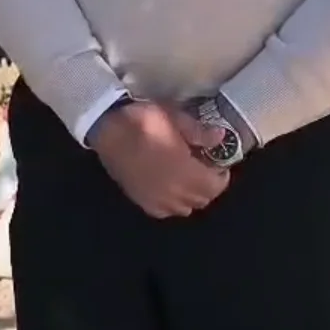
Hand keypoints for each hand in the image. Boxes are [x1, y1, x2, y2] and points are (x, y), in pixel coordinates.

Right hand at [91, 100, 228, 218]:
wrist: (107, 127)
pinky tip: (169, 189)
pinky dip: (172, 204)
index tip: (219, 164)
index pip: (214, 187)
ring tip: (188, 179)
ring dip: (191, 197)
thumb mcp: (175, 117)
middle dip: (208, 186)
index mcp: (184, 170)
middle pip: (202, 200)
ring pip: (184, 209)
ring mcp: (155, 198)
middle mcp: (172, 191)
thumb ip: (199, 132)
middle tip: (205, 169)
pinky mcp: (140, 200)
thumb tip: (220, 139)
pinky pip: (164, 211)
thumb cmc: (143, 119)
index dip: (221, 177)